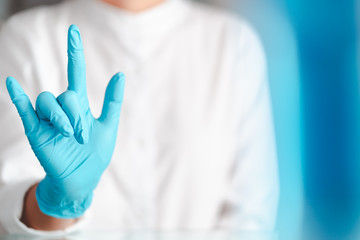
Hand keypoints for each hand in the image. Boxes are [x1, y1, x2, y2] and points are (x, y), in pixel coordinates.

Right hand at [6, 25, 124, 217]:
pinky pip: (24, 110)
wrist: (82, 179)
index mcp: (79, 106)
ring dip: (62, 117)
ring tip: (70, 135)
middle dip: (76, 114)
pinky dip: (17, 97)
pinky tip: (12, 84)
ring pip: (48, 101)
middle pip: (66, 94)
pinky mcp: (36, 130)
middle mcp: (62, 109)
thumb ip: (112, 101)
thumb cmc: (96, 154)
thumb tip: (120, 74)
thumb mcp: (109, 126)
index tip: (74, 31)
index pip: (75, 72)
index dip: (75, 52)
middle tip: (83, 135)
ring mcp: (47, 119)